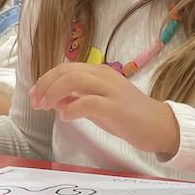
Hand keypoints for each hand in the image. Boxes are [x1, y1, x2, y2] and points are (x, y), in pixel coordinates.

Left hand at [29, 62, 180, 157]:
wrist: (159, 126)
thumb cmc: (127, 118)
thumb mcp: (96, 108)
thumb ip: (76, 101)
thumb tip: (53, 100)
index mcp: (99, 73)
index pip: (66, 68)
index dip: (46, 80)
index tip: (35, 95)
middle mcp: (104, 76)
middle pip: (67, 71)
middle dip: (46, 85)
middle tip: (36, 102)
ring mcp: (111, 90)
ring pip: (75, 80)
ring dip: (54, 92)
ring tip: (45, 107)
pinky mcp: (116, 107)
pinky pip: (89, 102)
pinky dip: (72, 108)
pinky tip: (65, 118)